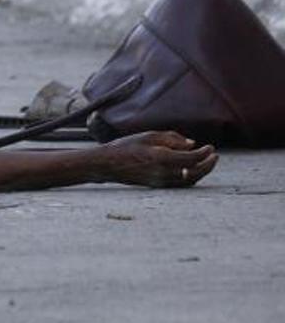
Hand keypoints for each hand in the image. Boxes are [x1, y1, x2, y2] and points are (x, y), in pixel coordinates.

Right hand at [99, 131, 217, 187]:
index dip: (204, 153)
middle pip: (195, 172)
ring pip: (190, 180)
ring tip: (208, 162)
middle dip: (208, 165)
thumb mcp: (148, 136)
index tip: (210, 147)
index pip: (192, 158)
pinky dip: (191, 177)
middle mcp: (164, 172)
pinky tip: (193, 169)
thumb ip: (172, 138)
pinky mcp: (159, 186)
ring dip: (202, 172)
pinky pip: (181, 184)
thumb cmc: (126, 146)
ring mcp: (162, 182)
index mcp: (162, 158)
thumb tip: (192, 144)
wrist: (108, 165)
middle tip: (215, 156)